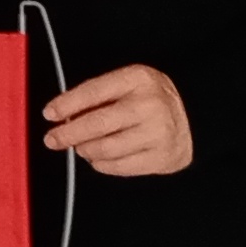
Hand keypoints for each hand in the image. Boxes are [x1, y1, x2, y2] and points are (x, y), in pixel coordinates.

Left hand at [43, 63, 190, 177]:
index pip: (94, 91)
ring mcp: (157, 133)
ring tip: (80, 147)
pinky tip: (98, 158)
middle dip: (68, 133)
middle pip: (98, 123)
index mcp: (138, 79)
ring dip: (85, 150)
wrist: (195, 119)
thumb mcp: (129, 84)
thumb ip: (98, 96)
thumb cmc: (151, 100)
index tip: (50, 113)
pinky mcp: (160, 158)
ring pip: (106, 148)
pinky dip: (101, 164)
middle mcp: (149, 105)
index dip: (68, 104)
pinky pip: (118, 167)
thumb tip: (63, 116)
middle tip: (53, 139)